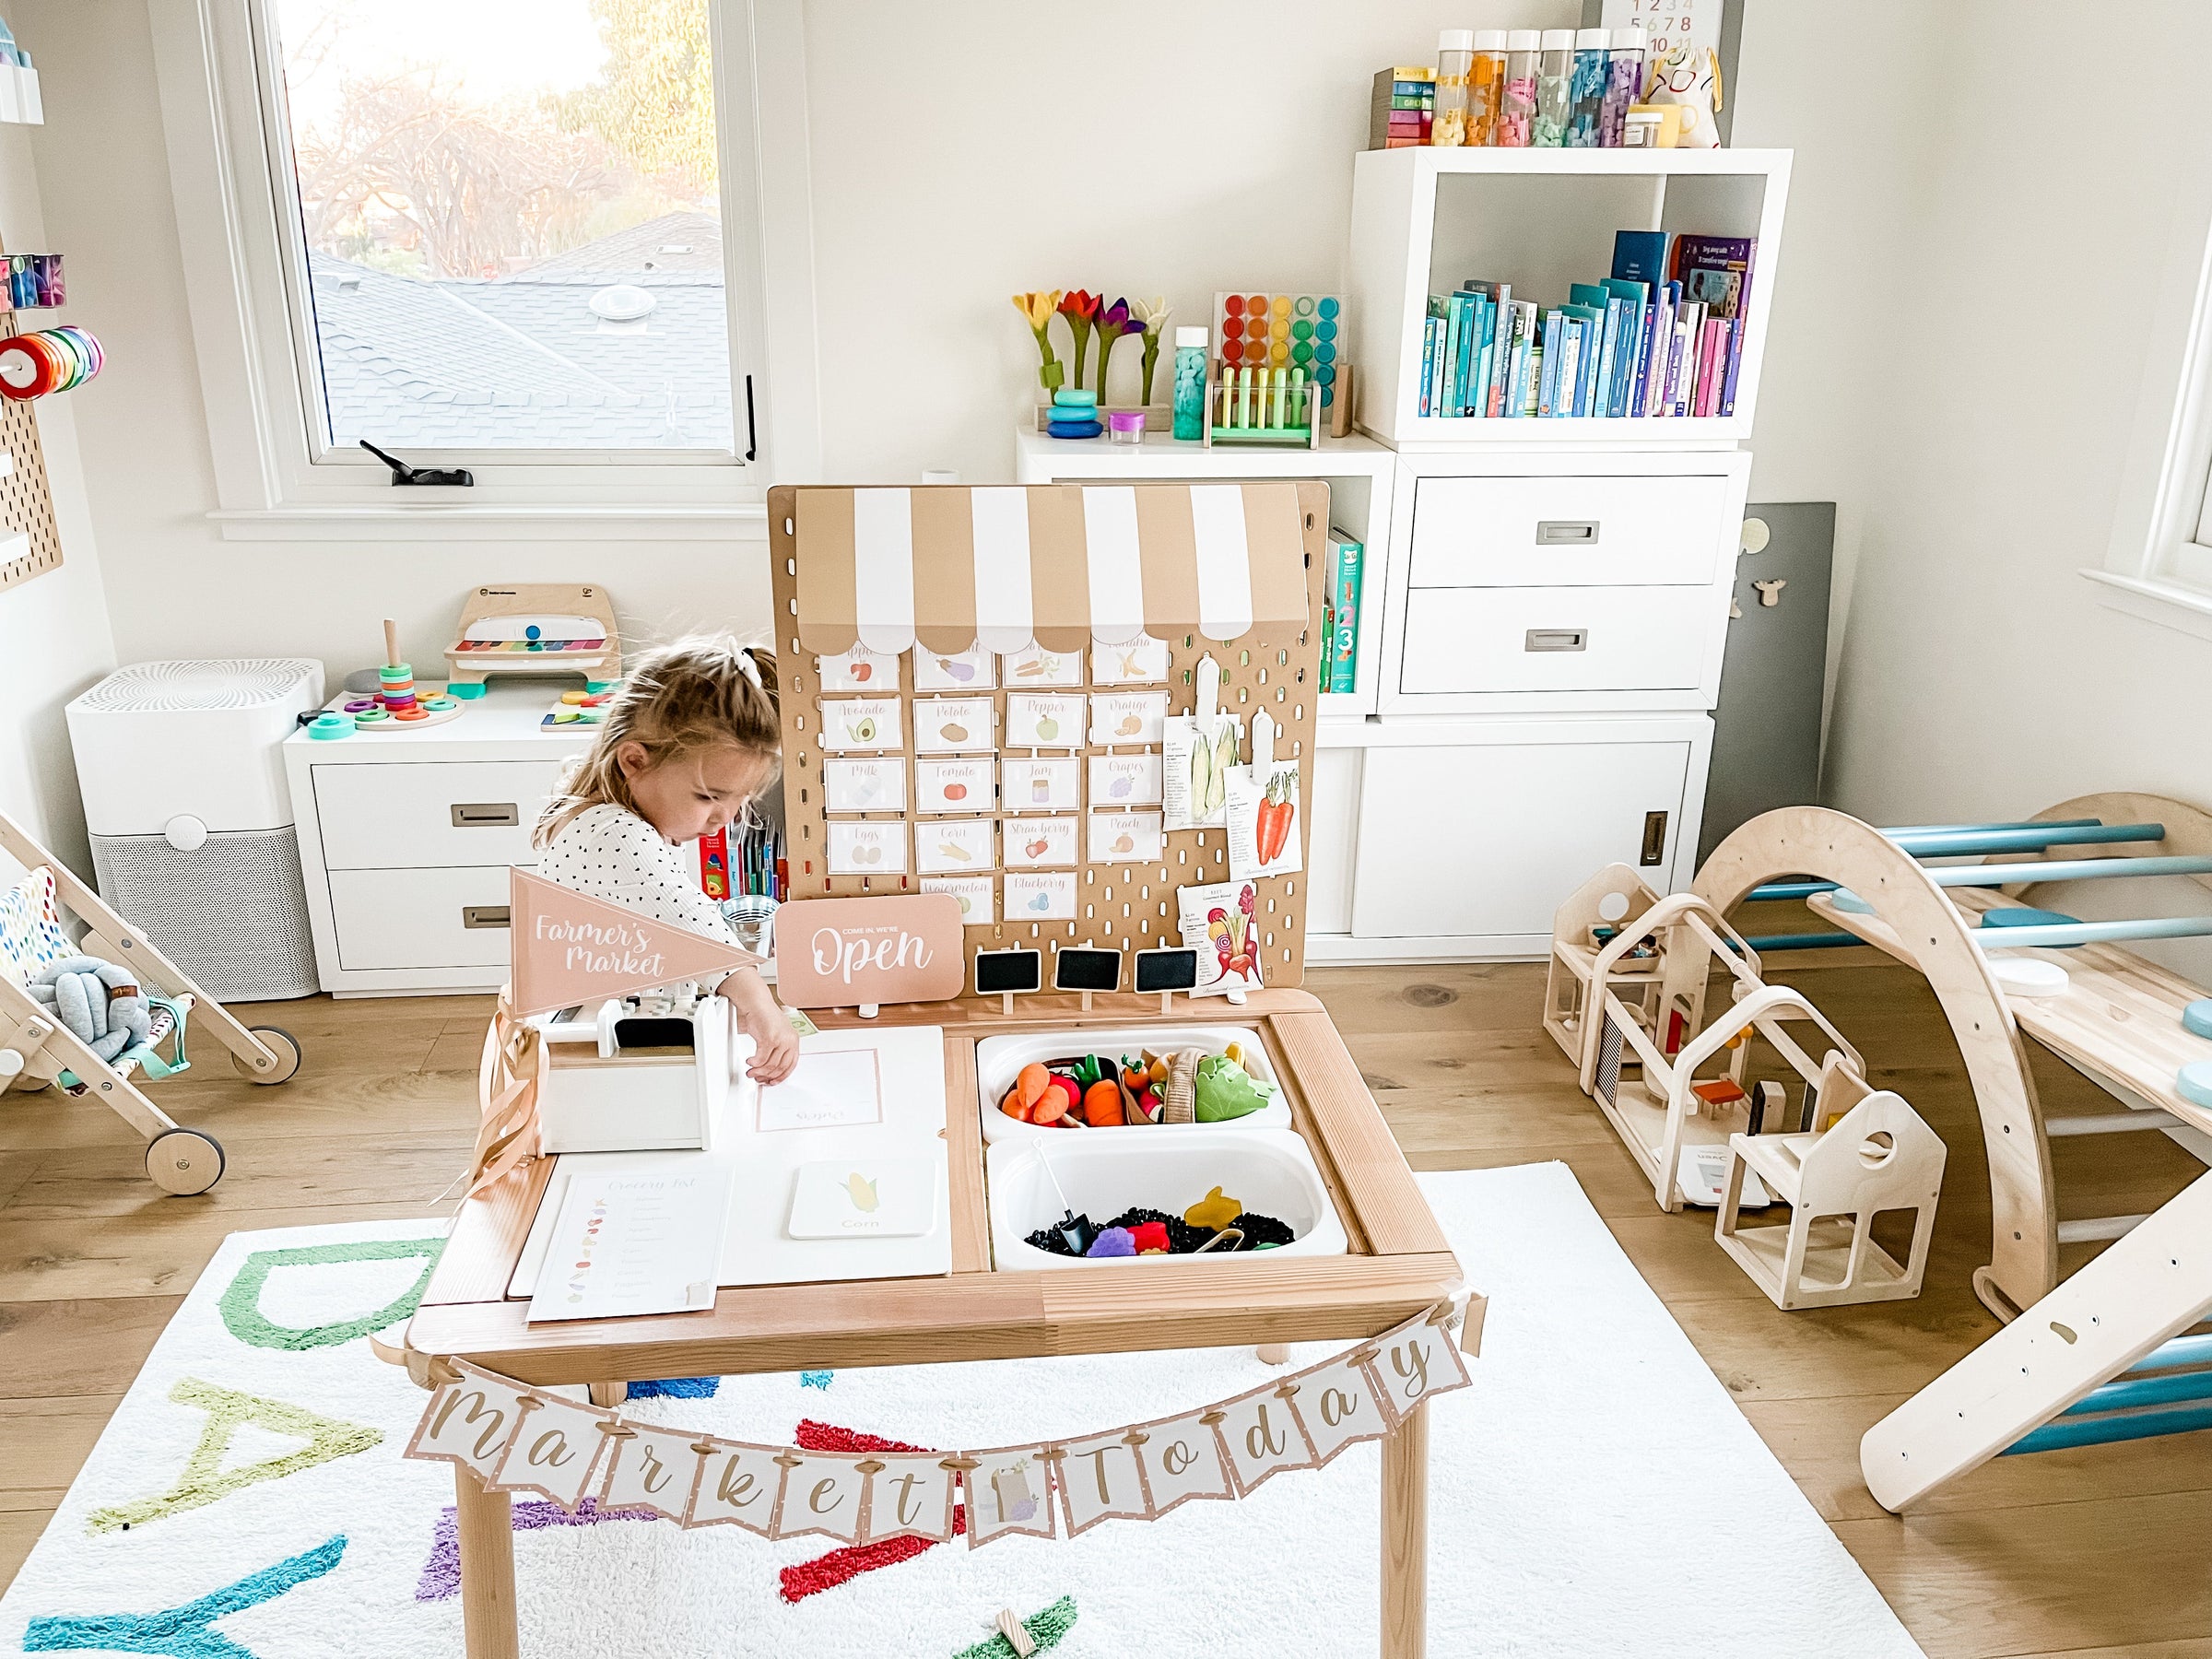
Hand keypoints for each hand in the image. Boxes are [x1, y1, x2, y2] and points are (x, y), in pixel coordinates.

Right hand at [721, 969, 798, 1083]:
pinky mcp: (770, 1038)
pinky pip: (761, 1058)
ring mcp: (781, 1039)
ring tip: (751, 1072)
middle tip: (758, 1078)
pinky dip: (754, 1063)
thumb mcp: (777, 1035)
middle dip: (768, 1076)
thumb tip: (771, 1070)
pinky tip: (750, 1062)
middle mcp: (790, 1040)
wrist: (758, 1004)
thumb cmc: (765, 1018)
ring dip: (758, 1071)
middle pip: (781, 1067)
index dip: (781, 1076)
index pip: (791, 1065)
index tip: (772, 1081)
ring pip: (770, 1064)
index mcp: (794, 1041)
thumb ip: (778, 1050)